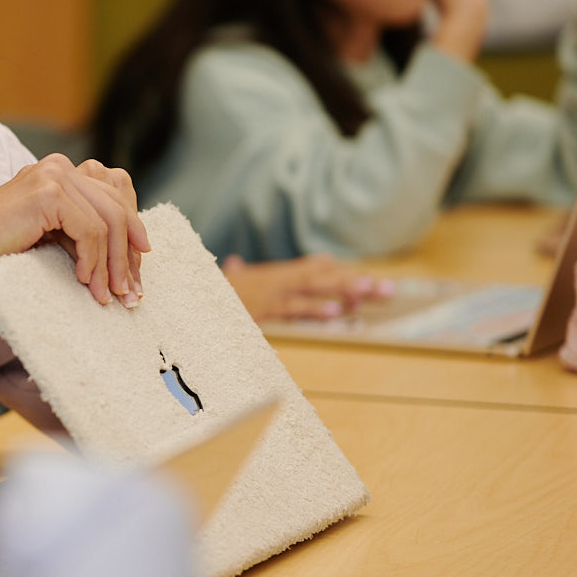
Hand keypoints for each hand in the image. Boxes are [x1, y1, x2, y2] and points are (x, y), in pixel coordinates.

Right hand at [0, 154, 149, 308]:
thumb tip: (129, 250)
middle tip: (130, 293)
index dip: (133, 231)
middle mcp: (59, 166)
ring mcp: (53, 174)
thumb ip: (80, 227)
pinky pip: (89, 230)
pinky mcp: (48, 192)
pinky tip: (84, 280)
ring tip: (108, 295)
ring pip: (108, 220)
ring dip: (112, 263)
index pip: (116, 192)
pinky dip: (92, 259)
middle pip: (117, 206)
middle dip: (127, 254)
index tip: (137, 271)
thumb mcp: (50, 233)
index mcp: (61, 171)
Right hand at [221, 253, 392, 321]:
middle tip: (388, 290)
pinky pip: (293, 307)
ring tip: (370, 293)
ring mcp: (271, 291)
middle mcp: (278, 279)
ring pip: (314, 288)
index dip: (344, 275)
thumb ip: (236, 272)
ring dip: (344, 290)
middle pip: (325, 276)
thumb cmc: (207, 290)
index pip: (316, 269)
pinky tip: (337, 313)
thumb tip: (234, 262)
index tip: (372, 283)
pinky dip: (315, 309)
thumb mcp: (226, 280)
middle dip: (357, 282)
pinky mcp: (263, 307)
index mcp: (275, 274)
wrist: (188, 293)